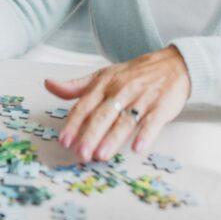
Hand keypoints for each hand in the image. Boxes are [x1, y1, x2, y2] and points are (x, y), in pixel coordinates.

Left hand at [45, 45, 190, 161]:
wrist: (171, 64)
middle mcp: (121, 90)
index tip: (64, 141)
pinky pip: (152, 121)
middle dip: (90, 134)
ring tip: (101, 155)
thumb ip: (75, 86)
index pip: (84, 105)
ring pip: (124, 120)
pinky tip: (137, 148)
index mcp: (104, 84)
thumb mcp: (102, 76)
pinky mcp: (161, 106)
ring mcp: (142, 98)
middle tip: (81, 153)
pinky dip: (145, 135)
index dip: (73, 124)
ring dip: (112, 138)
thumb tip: (49, 85)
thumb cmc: (133, 74)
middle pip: (103, 115)